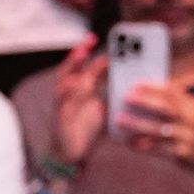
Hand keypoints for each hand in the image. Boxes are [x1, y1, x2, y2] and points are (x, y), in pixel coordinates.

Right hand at [51, 34, 106, 167]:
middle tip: (90, 39)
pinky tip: (74, 83)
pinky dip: (68, 91)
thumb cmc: (86, 131)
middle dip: (79, 53)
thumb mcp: (104, 109)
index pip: (86, 67)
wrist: (71, 155)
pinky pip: (63, 102)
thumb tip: (133, 82)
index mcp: (81, 91)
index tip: (101, 39)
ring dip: (72, 66)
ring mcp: (63, 105)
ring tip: (80, 53)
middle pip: (72, 68)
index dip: (92, 53)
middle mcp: (70, 95)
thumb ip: (112, 94)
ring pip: (65, 80)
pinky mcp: (60, 118)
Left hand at [115, 81, 193, 181]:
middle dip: (146, 101)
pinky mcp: (182, 153)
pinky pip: (159, 148)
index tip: (135, 83)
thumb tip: (152, 92)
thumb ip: (179, 103)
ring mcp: (188, 137)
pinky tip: (131, 142)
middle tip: (127, 97)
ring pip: (159, 129)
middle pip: (167, 107)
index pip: (174, 92)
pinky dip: (144, 145)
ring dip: (137, 124)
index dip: (154, 87)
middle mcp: (192, 120)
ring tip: (120, 119)